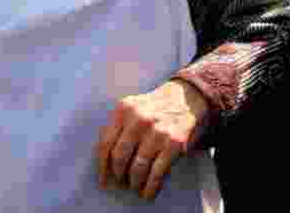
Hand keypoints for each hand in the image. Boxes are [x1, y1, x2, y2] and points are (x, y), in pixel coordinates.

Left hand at [96, 79, 208, 199]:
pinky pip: (157, 173)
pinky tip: (148, 192)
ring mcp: (157, 132)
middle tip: (120, 182)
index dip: (102, 165)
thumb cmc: (156, 106)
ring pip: (137, 167)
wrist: (187, 97)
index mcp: (124, 109)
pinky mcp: (173, 144)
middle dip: (118, 174)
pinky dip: (151, 187)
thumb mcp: (133, 107)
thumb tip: (107, 160)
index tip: (103, 178)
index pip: (106, 142)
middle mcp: (139, 119)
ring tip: (134, 186)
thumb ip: (120, 126)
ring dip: (134, 182)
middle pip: (120, 156)